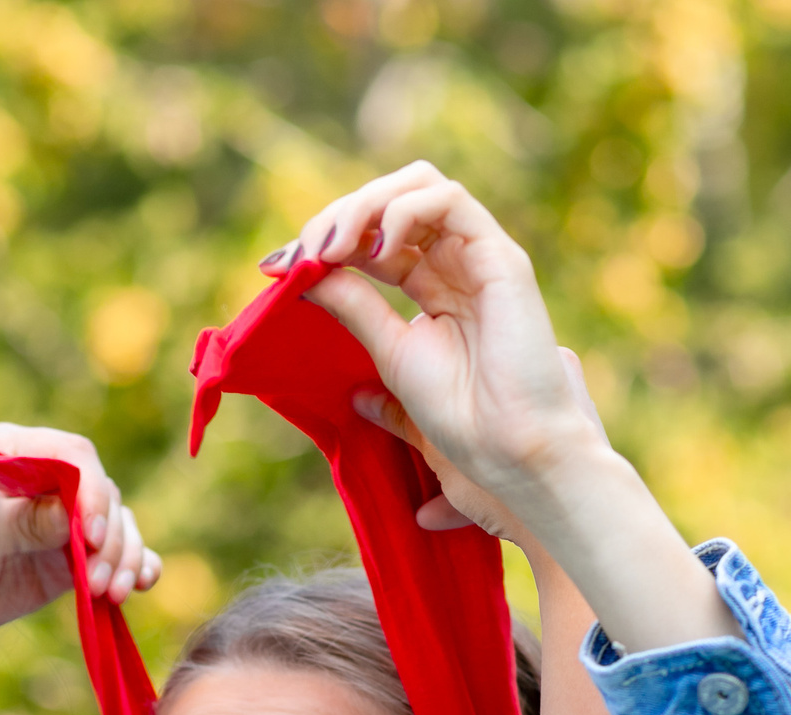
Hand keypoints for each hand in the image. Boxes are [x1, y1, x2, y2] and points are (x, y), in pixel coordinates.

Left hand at [0, 422, 159, 627]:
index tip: (91, 537)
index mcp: (17, 451)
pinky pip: (120, 554)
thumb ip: (22, 521)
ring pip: (119, 527)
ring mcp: (65, 518)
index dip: (92, 493)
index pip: (75, 456)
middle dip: (111, 540)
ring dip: (125, 559)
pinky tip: (141, 584)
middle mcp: (49, 479)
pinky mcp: (74, 555)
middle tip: (98, 583)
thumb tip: (71, 517)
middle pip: (104, 495)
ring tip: (113, 596)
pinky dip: (136, 567)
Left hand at [267, 164, 736, 655]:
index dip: (326, 239)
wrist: (513, 451)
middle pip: (393, 199)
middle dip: (340, 214)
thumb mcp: (390, 353)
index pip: (375, 235)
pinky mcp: (502, 257)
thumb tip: (304, 275)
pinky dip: (403, 211)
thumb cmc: (464, 418)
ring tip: (332, 247)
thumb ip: (354, 307)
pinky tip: (376, 249)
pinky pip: (449, 201)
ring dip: (364, 205)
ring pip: (420, 186)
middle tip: (306, 251)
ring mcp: (481, 255)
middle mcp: (458, 262)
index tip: (277, 265)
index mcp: (434, 285)